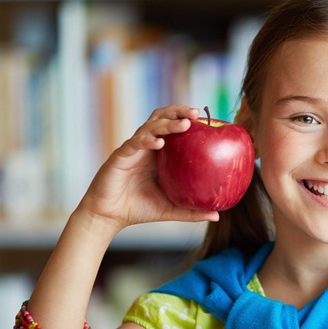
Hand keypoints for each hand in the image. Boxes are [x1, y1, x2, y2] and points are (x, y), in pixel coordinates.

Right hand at [78, 105, 218, 229]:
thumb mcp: (171, 209)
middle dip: (178, 111)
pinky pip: (134, 143)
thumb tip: (217, 215)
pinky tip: (159, 143)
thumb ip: (192, 211)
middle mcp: (146, 147)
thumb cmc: (139, 209)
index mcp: (159, 154)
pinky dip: (147, 140)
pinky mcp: (120, 156)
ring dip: (167, 123)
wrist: (109, 217)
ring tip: (184, 124)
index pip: (173, 129)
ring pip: (150, 127)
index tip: (206, 120)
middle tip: (196, 113)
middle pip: (161, 119)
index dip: (187, 120)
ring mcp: (133, 149)